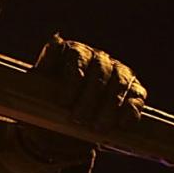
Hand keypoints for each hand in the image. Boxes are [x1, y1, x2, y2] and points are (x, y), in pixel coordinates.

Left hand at [32, 35, 147, 136]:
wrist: (63, 126)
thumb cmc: (47, 104)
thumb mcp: (37, 91)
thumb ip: (42, 70)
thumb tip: (53, 43)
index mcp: (74, 52)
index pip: (76, 56)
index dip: (71, 78)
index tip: (63, 102)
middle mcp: (98, 58)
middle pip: (99, 70)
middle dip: (89, 98)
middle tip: (78, 121)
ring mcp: (118, 72)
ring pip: (119, 82)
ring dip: (109, 107)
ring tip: (98, 129)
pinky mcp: (133, 91)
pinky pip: (136, 96)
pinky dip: (130, 110)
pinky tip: (122, 124)